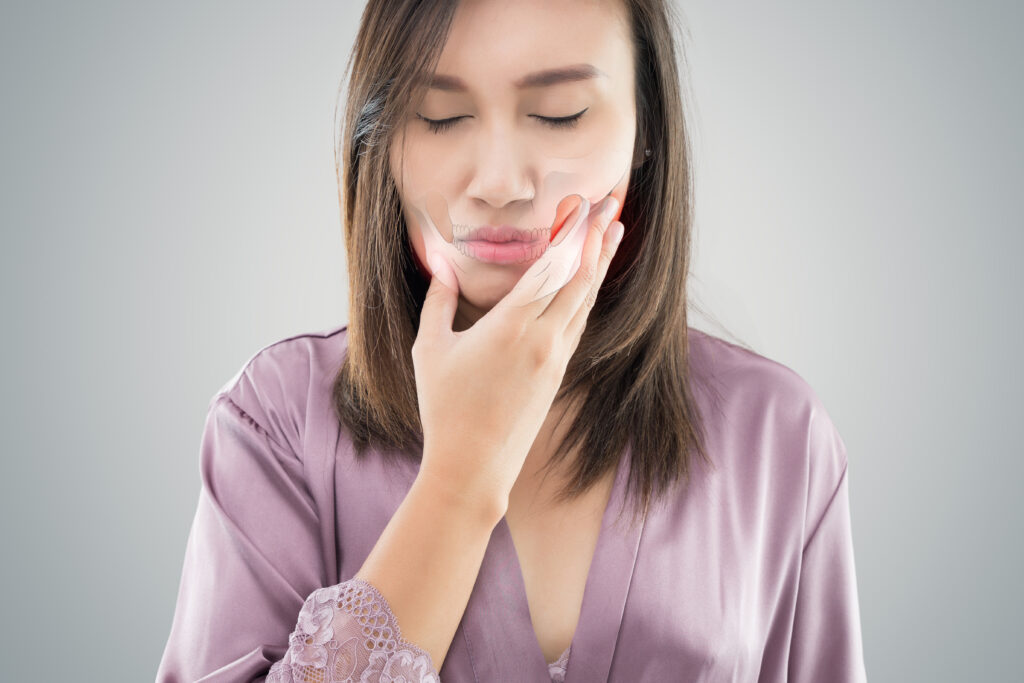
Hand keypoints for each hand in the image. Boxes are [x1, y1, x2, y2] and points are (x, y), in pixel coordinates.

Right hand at [411, 194, 624, 518]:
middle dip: (597, 240)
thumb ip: (438, 303)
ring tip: (613, 234)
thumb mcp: (430, 350)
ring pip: (584, 301)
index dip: (570, 233)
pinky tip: (589, 282)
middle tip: (612, 207)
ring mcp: (554, 358)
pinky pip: (578, 323)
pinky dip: (586, 295)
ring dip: (599, 264)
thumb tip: (441, 268)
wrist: (473, 466)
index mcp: (510, 327)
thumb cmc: (445, 408)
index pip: (550, 268)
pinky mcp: (558, 374)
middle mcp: (541, 339)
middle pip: (579, 279)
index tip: (583, 206)